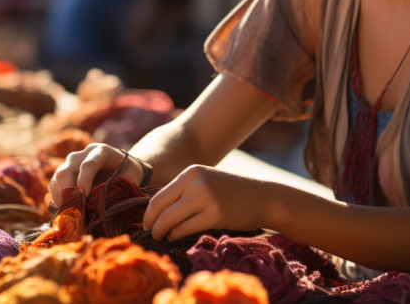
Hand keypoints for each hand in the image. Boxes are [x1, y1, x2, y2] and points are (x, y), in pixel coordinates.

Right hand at [49, 143, 146, 204]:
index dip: (84, 181)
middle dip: (68, 192)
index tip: (85, 197)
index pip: (88, 164)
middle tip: (76, 210)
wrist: (122, 164)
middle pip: (66, 171)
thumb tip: (106, 205)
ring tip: (72, 213)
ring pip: (57, 178)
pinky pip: (55, 185)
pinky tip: (67, 210)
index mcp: (101, 151)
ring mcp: (71, 163)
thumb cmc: (128, 172)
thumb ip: (120, 187)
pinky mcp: (65, 172)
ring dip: (61, 198)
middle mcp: (82, 154)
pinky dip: (58, 199)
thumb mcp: (131, 177)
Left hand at [142, 165, 268, 240]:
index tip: (147, 223)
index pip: (158, 195)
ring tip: (163, 236)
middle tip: (151, 233)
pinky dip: (176, 235)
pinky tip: (176, 236)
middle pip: (160, 208)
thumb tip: (155, 209)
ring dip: (162, 231)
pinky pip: (185, 229)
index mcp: (190, 172)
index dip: (148, 213)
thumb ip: (183, 190)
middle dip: (152, 224)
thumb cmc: (231, 192)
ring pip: (170, 220)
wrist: (262, 197)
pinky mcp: (215, 215)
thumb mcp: (205, 181)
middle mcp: (195, 182)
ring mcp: (205, 198)